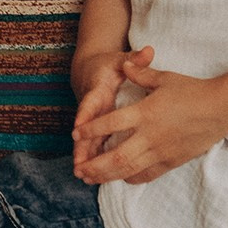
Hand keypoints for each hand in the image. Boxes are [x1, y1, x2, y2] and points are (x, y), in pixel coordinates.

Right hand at [70, 46, 148, 169]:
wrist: (88, 69)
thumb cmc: (107, 65)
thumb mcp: (120, 59)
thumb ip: (135, 58)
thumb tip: (149, 51)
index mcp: (97, 90)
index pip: (89, 103)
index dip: (84, 116)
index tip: (78, 128)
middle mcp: (92, 107)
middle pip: (84, 129)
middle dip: (81, 147)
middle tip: (80, 164)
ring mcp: (91, 119)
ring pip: (87, 141)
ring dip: (85, 158)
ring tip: (84, 176)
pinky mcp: (94, 127)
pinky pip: (93, 145)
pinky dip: (92, 159)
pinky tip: (94, 176)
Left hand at [73, 56, 227, 184]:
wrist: (222, 108)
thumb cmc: (193, 90)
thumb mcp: (165, 78)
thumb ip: (140, 73)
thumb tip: (123, 65)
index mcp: (145, 112)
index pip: (110, 123)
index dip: (90, 130)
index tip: (75, 134)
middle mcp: (150, 135)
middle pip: (114, 156)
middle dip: (94, 165)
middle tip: (78, 170)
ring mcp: (161, 151)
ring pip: (128, 169)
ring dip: (107, 176)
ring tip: (91, 180)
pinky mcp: (172, 160)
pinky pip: (148, 174)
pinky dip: (132, 178)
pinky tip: (122, 178)